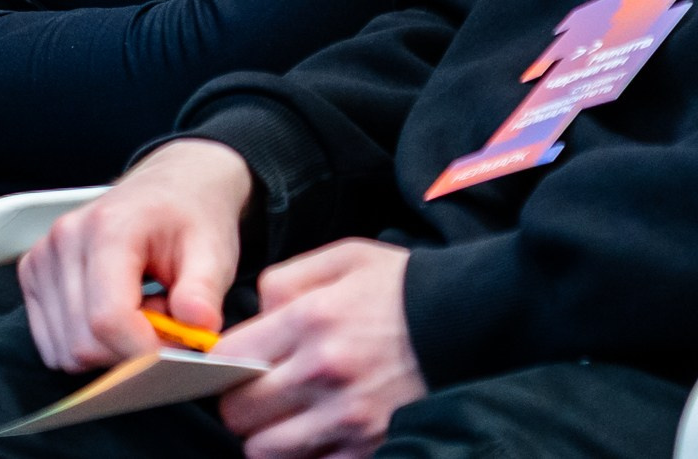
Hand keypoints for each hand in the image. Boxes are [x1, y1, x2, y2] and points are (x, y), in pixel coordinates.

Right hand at [19, 138, 252, 373]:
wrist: (169, 187)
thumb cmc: (191, 217)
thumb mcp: (214, 250)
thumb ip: (204, 291)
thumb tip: (197, 326)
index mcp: (108, 228)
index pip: (108, 319)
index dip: (145, 352)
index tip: (178, 351)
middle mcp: (63, 240)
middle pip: (84, 342)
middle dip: (130, 351)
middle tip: (164, 320)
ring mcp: (41, 258)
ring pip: (65, 350)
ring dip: (108, 349)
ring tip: (140, 312)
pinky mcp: (32, 274)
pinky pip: (53, 344)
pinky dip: (87, 344)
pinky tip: (115, 314)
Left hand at [214, 240, 425, 458]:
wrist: (474, 320)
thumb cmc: (403, 287)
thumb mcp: (343, 258)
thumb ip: (285, 280)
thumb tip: (251, 314)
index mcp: (310, 318)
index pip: (229, 359)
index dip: (222, 364)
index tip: (234, 364)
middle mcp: (324, 371)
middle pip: (239, 413)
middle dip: (240, 404)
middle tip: (258, 393)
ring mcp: (349, 416)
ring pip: (265, 450)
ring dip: (267, 437)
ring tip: (286, 418)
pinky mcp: (371, 446)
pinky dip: (305, 456)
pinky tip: (318, 432)